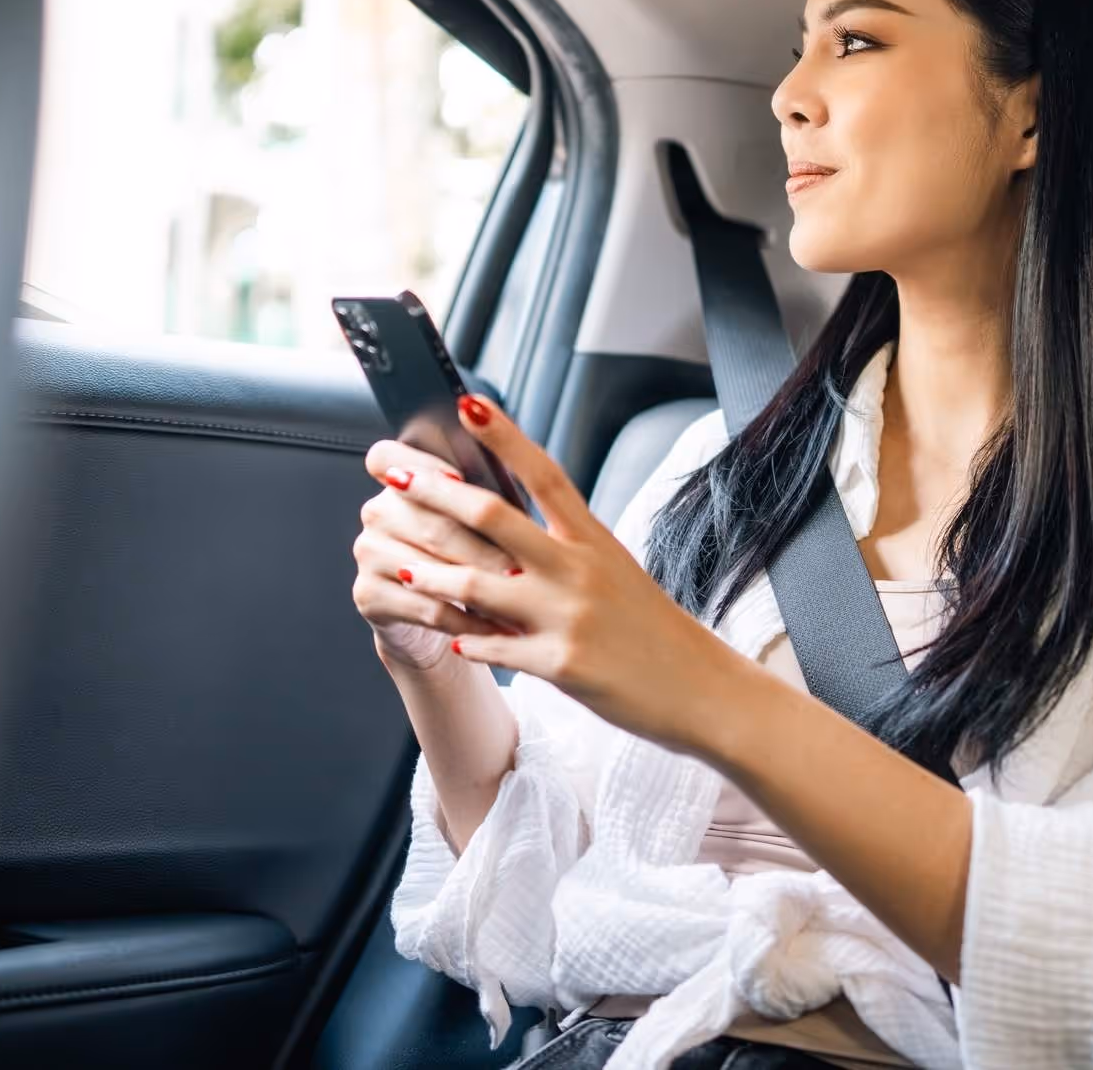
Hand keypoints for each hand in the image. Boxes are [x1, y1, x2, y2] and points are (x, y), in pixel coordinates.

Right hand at [350, 438, 517, 670]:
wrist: (438, 614)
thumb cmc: (467, 556)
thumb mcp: (475, 522)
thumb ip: (481, 497)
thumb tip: (515, 484)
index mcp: (398, 482)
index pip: (386, 457)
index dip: (421, 465)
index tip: (459, 476)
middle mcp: (376, 512)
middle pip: (429, 521)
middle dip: (481, 546)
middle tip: (522, 566)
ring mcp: (367, 552)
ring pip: (429, 566)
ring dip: (478, 587)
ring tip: (517, 599)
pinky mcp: (368, 594)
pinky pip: (426, 606)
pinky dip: (467, 620)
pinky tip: (496, 627)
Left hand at [387, 393, 748, 754]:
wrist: (699, 688)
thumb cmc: (652, 628)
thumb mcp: (617, 570)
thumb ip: (568, 546)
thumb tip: (514, 520)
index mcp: (594, 539)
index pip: (544, 473)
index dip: (504, 436)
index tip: (467, 404)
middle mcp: (579, 569)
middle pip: (494, 517)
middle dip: (435, 492)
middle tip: (393, 473)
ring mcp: (568, 617)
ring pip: (478, 585)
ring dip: (431, 577)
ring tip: (400, 570)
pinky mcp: (561, 664)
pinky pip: (495, 648)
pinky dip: (469, 642)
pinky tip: (451, 639)